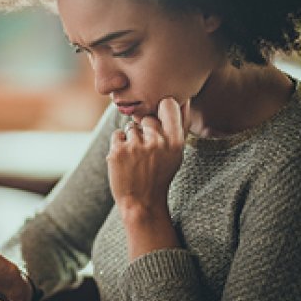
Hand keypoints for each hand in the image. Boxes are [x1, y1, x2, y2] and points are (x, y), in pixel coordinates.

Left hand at [107, 98, 189, 257]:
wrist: (142, 202)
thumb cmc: (160, 175)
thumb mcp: (176, 153)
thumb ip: (179, 127)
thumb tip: (183, 98)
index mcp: (176, 141)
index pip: (168, 104)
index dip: (161, 108)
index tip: (159, 119)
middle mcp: (157, 142)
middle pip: (147, 118)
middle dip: (145, 130)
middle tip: (146, 152)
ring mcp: (136, 146)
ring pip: (131, 127)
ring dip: (131, 139)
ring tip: (136, 159)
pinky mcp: (118, 151)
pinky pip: (118, 134)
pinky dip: (119, 145)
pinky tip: (126, 160)